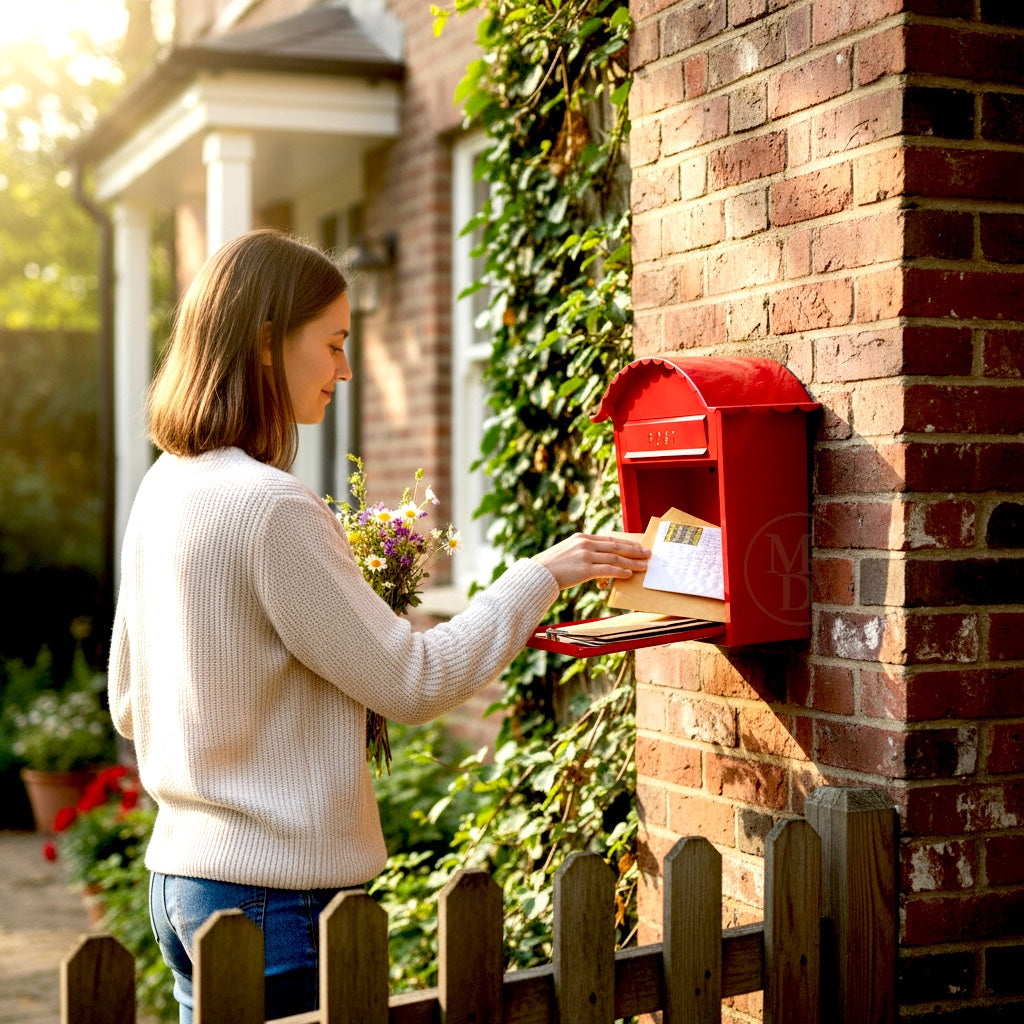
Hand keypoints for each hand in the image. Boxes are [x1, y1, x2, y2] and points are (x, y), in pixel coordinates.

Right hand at [531, 533, 650, 589]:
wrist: (538, 573)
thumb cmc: (551, 566)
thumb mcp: (567, 552)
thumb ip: (583, 552)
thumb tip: (598, 560)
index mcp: (582, 537)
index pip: (610, 539)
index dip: (626, 542)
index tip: (637, 545)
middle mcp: (586, 544)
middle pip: (616, 546)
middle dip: (634, 550)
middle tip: (647, 553)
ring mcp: (586, 556)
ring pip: (615, 558)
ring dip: (632, 562)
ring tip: (643, 566)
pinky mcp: (585, 569)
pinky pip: (608, 570)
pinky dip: (620, 572)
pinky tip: (628, 574)